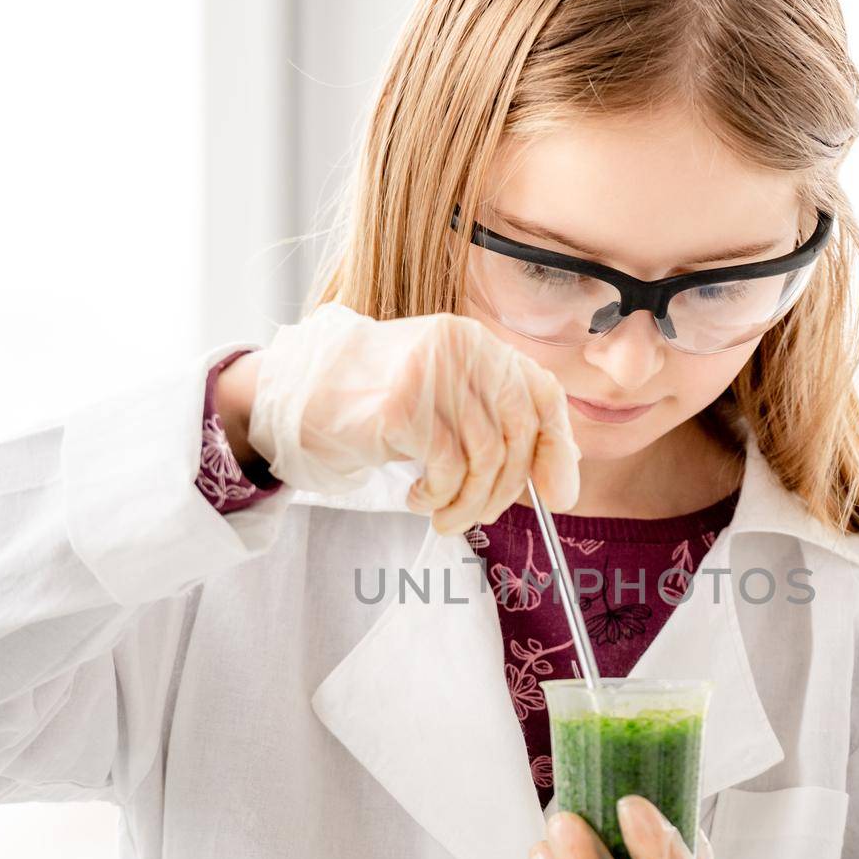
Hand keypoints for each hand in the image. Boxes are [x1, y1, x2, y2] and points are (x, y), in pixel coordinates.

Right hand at [244, 302, 581, 534]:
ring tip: (445, 516)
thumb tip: (560, 483)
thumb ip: (496, 423)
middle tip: (482, 516)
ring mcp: (431, 373)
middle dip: (508, 488)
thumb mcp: (445, 401)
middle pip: (518, 431)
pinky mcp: (402, 406)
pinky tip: (419, 498)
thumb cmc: (378, 406)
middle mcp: (461, 347)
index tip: (557, 496)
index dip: (557, 448)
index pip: (542, 393)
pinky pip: (448, 469)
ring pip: (485, 457)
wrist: (299, 394)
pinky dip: (440, 497)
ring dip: (470, 503)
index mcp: (477, 342)